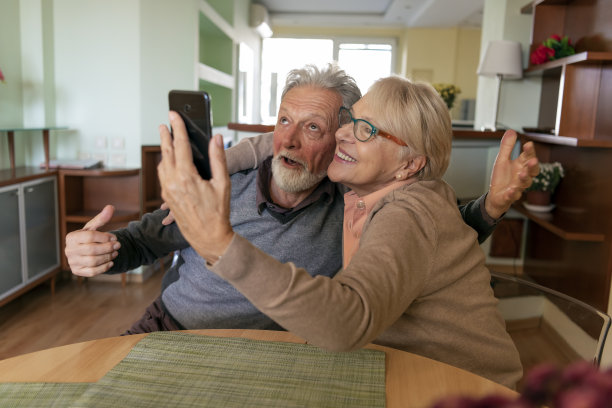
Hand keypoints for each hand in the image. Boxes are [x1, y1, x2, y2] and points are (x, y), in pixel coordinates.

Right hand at [65, 205, 120, 276]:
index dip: (104, 237)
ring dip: (107, 257)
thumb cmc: (89, 238)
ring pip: (93, 261)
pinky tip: (111, 262)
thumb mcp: (94, 227)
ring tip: (115, 252)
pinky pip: (92, 271)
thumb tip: (111, 207)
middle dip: (108, 247)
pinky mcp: (77, 271)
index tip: (114, 237)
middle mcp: (69, 250)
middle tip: (118, 245)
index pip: (89, 236)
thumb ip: (101, 218)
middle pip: (92, 249)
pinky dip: (104, 267)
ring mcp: (72, 262)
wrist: (83, 252)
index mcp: (71, 237)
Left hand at [157, 111, 233, 262]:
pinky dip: (164, 164)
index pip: (180, 144)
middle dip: (166, 135)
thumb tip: (216, 139)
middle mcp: (173, 182)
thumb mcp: (223, 184)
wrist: (208, 236)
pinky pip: (162, 176)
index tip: (174, 114)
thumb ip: (218, 159)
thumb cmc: (218, 212)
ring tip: (166, 139)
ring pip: (162, 164)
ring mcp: (168, 191)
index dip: (178, 127)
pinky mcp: (167, 198)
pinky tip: (168, 161)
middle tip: (165, 123)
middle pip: (167, 152)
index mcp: (186, 176)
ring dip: (164, 150)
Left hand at [486, 130, 539, 218]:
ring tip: (521, 174)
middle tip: (532, 160)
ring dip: (524, 178)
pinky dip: (512, 194)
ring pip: (524, 184)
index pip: (528, 157)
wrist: (495, 197)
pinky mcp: (509, 197)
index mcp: (521, 166)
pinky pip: (512, 196)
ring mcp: (517, 187)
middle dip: (533, 166)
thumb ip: (507, 147)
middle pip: (532, 171)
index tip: (528, 144)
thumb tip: (511, 131)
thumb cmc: (502, 178)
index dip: (529, 151)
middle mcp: (522, 177)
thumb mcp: (502, 160)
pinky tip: (511, 190)